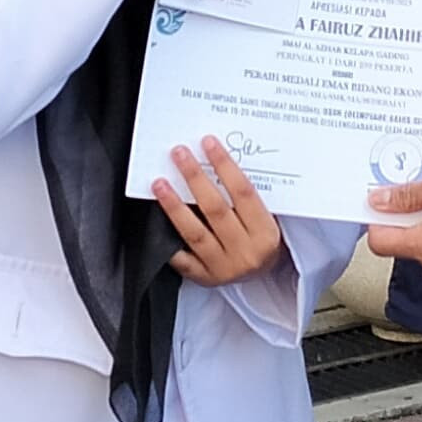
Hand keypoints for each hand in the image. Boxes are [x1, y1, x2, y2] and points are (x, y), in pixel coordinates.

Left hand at [155, 138, 287, 286]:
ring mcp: (223, 267)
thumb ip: (245, 197)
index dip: (225, 166)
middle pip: (216, 209)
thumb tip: (215, 160)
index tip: (208, 143)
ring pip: (195, 233)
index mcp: (265, 233)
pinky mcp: (204, 278)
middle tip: (179, 154)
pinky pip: (182, 259)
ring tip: (159, 183)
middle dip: (195, 178)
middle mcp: (245, 252)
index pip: (243, 193)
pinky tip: (155, 222)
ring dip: (174, 205)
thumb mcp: (266, 218)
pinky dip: (169, 241)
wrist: (264, 274)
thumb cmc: (262, 238)